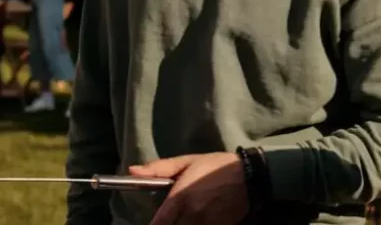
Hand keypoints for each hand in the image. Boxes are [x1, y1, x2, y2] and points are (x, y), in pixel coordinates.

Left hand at [129, 152, 247, 224]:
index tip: (155, 222)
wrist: (248, 176)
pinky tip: (196, 219)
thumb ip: (158, 169)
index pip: (159, 223)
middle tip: (168, 218)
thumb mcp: (186, 162)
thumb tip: (131, 171)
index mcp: (180, 197)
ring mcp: (206, 224)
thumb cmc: (214, 166)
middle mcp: (192, 215)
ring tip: (183, 216)